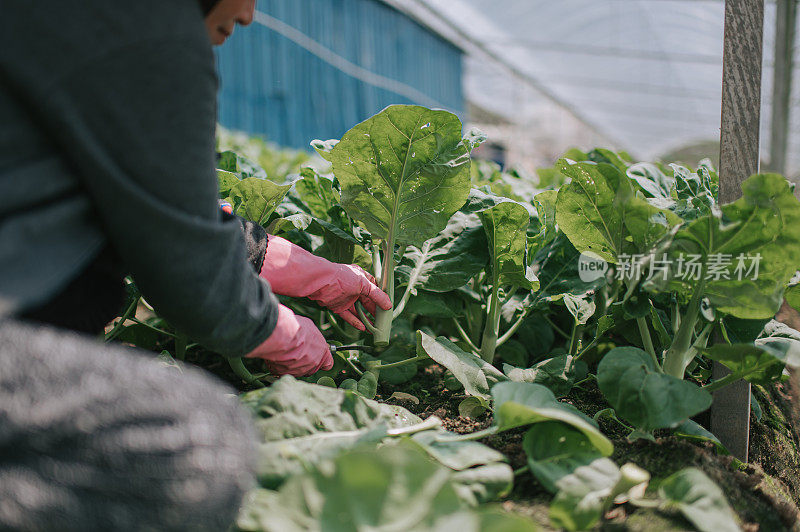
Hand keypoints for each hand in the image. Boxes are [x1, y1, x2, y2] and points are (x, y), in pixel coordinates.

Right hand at [245, 304, 332, 375]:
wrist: (281, 336)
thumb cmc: (296, 328)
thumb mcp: (310, 327)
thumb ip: (313, 337)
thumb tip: (310, 337)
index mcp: (322, 353)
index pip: (328, 364)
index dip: (323, 360)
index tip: (318, 355)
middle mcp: (312, 365)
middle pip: (312, 367)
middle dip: (306, 361)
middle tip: (298, 350)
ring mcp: (299, 371)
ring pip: (298, 370)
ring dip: (294, 363)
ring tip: (286, 351)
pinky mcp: (285, 373)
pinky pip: (284, 371)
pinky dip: (282, 365)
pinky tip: (278, 356)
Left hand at [260, 236, 391, 330]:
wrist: (321, 282)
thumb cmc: (343, 277)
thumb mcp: (364, 284)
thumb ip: (377, 295)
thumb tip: (389, 305)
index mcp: (361, 278)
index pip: (375, 289)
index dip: (382, 298)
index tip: (388, 308)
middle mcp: (354, 288)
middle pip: (367, 302)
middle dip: (375, 312)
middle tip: (383, 322)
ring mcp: (346, 297)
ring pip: (358, 311)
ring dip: (366, 319)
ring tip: (374, 329)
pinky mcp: (338, 306)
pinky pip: (348, 316)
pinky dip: (355, 321)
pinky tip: (363, 328)